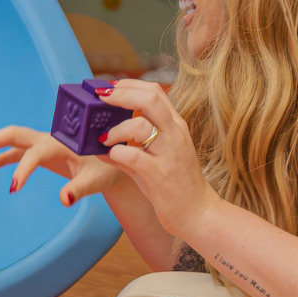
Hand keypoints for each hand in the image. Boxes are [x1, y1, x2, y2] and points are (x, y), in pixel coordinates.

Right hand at [0, 126, 121, 205]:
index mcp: (61, 143)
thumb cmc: (108, 170)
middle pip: (15, 134)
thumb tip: (64, 201)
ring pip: (15, 140)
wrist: (115, 165)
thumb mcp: (96, 181)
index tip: (13, 189)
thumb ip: (79, 189)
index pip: (33, 153)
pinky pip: (20, 152)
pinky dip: (5, 157)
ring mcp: (46, 144)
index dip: (22, 170)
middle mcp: (50, 139)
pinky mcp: (45, 152)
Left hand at [96, 79, 219, 237]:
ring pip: (140, 125)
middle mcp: (175, 134)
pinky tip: (109, 157)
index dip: (129, 84)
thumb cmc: (174, 184)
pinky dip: (115, 154)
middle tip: (100, 99)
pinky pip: (132, 156)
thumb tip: (101, 140)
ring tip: (104, 139)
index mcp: (175, 126)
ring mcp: (169, 153)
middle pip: (149, 98)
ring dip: (115, 130)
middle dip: (120, 94)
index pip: (155, 91)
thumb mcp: (156, 158)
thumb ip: (132, 146)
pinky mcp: (160, 174)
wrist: (197, 212)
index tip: (109, 87)